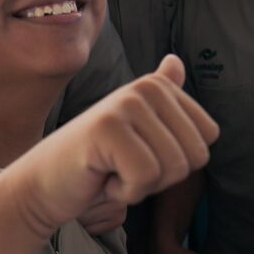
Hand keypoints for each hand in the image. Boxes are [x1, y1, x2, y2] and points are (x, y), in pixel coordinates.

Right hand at [5, 56, 217, 238]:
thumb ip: (161, 100)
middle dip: (163, 177)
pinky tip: (102, 177)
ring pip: (173, 167)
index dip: (179, 160)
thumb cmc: (97, 163)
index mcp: (158, 86)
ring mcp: (126, 105)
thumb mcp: (136, 130)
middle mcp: (146, 88)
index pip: (209, 136)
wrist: (44, 184)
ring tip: (112, 170)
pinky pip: (145, 176)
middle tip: (124, 166)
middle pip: (195, 154)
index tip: (143, 155)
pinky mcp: (107, 128)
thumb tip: (176, 61)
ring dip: (143, 185)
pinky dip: (125, 192)